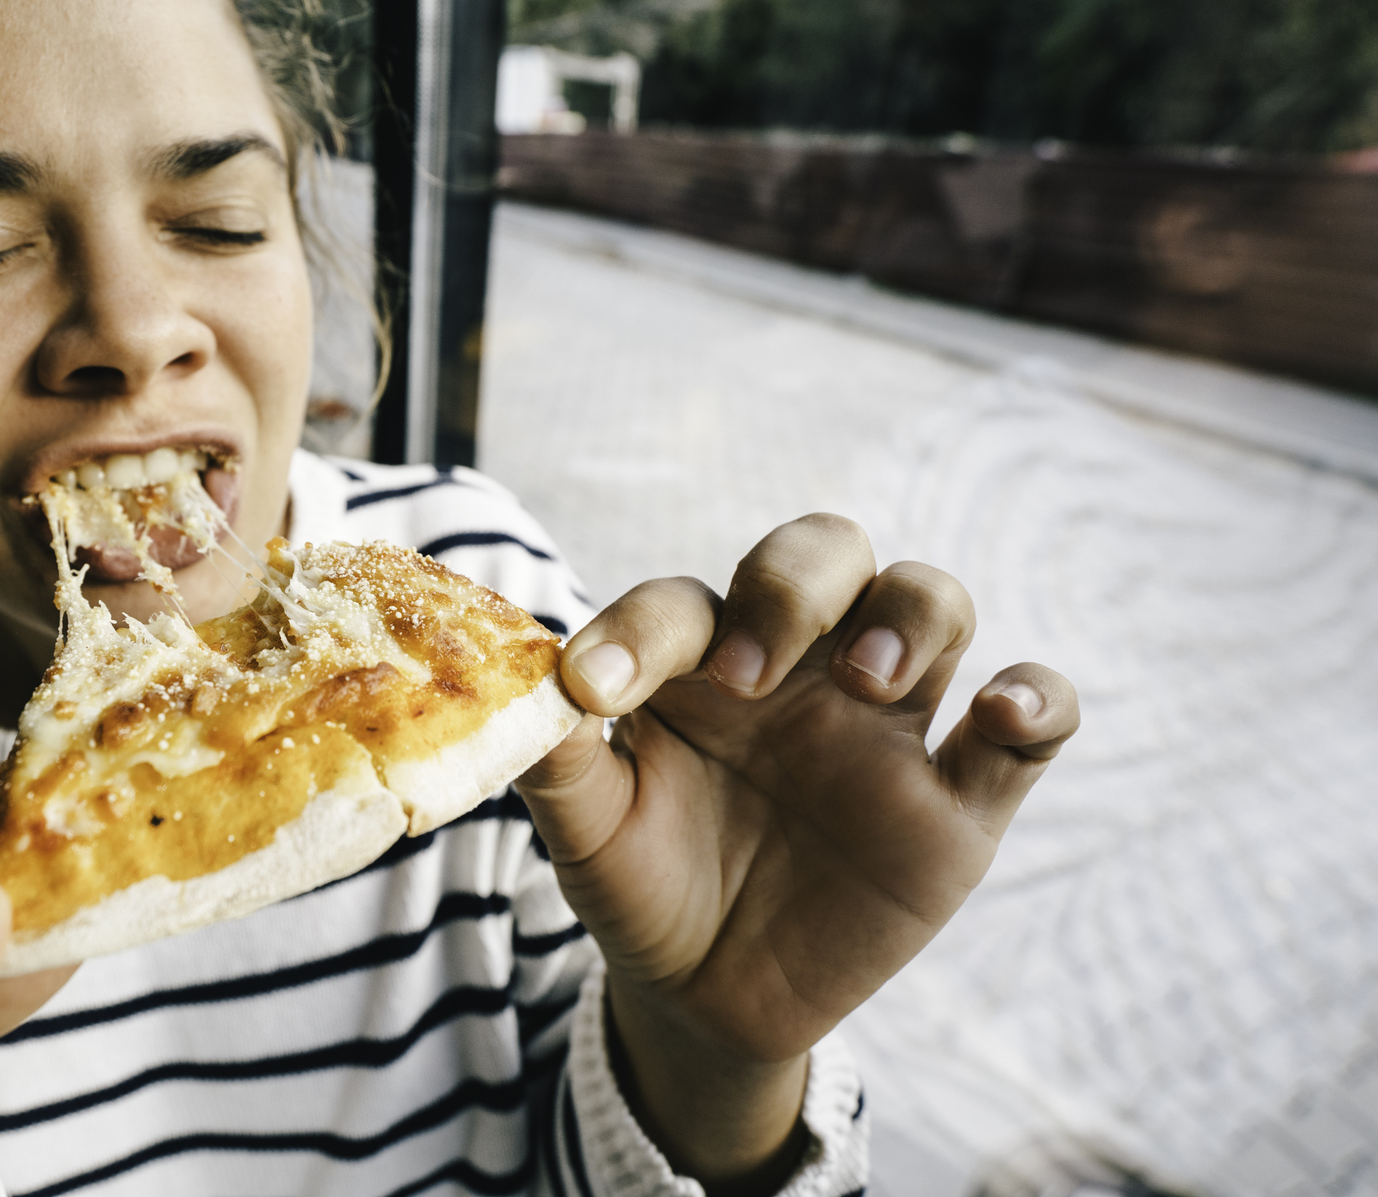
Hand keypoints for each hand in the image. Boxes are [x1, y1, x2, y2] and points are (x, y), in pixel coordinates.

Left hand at [515, 514, 1076, 1187]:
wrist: (707, 997)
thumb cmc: (641, 882)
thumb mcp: (587, 831)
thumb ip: (557, 761)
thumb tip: (513, 698)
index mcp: (701, 660)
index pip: (685, 603)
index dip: (642, 629)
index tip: (595, 686)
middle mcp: (799, 668)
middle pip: (826, 555)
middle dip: (792, 588)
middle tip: (748, 674)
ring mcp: (887, 728)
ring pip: (933, 604)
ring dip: (910, 617)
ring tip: (865, 681)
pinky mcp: (959, 805)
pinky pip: (1033, 725)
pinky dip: (1038, 697)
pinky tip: (1003, 711)